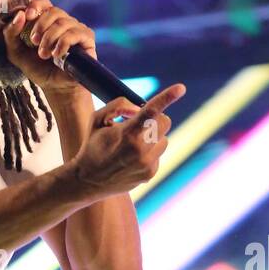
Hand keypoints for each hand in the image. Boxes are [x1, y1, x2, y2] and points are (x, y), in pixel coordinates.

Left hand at [2, 0, 96, 92]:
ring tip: (44, 55)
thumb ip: (11, 34)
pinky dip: (62, 44)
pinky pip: (74, 33)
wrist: (54, 87)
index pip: (44, 2)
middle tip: (33, 42)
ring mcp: (76, 28)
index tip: (27, 16)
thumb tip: (20, 14)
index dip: (36, 6)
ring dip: (49, 38)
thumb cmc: (37, 68)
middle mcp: (63, 21)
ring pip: (63, 22)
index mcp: (47, 21)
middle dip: (40, 25)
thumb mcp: (16, 53)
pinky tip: (57, 55)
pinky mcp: (87, 38)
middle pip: (54, 10)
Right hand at [70, 84, 186, 196]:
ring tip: (132, 145)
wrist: (87, 181)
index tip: (181, 88)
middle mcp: (140, 149)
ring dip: (153, 137)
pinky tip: (132, 158)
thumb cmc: (92, 146)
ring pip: (164, 139)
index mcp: (126, 133)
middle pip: (164, 122)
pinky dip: (149, 153)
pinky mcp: (150, 174)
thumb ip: (119, 105)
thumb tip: (139, 108)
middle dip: (156, 119)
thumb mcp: (97, 120)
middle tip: (139, 124)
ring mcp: (146, 163)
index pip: (151, 110)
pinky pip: (158, 155)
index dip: (167, 96)